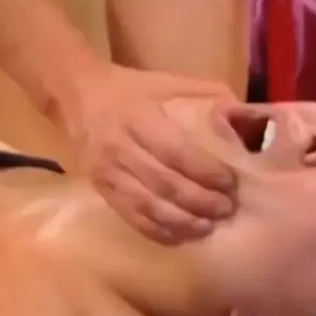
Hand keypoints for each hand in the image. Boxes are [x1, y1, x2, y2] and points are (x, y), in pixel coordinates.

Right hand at [62, 62, 237, 242]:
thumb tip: (238, 108)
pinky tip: (178, 235)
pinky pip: (130, 215)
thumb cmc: (128, 88)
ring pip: (147, 205)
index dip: (204, 170)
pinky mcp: (101, 188)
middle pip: (163, 183)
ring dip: (180, 221)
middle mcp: (120, 147)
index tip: (230, 182)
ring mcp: (108, 172)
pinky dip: (155, 229)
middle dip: (199, 200)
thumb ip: (201, 90)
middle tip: (227, 208)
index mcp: (139, 117)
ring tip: (207, 226)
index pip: (175, 151)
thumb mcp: (163, 81)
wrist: (77, 96)